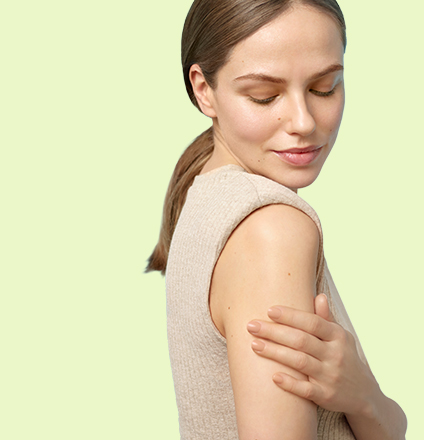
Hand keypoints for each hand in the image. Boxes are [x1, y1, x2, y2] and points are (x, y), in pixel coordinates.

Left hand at [246, 294, 379, 415]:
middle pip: (301, 340)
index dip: (291, 316)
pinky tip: (273, 376)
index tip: (269, 310)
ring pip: (300, 362)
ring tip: (254, 345)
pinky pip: (306, 390)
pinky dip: (290, 383)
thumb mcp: (341, 337)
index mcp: (337, 336)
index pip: (312, 322)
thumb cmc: (345, 358)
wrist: (365, 394)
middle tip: (251, 326)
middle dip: (274, 332)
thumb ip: (327, 318)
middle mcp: (335, 355)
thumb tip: (319, 296)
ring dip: (275, 353)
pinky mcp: (326, 396)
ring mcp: (330, 376)